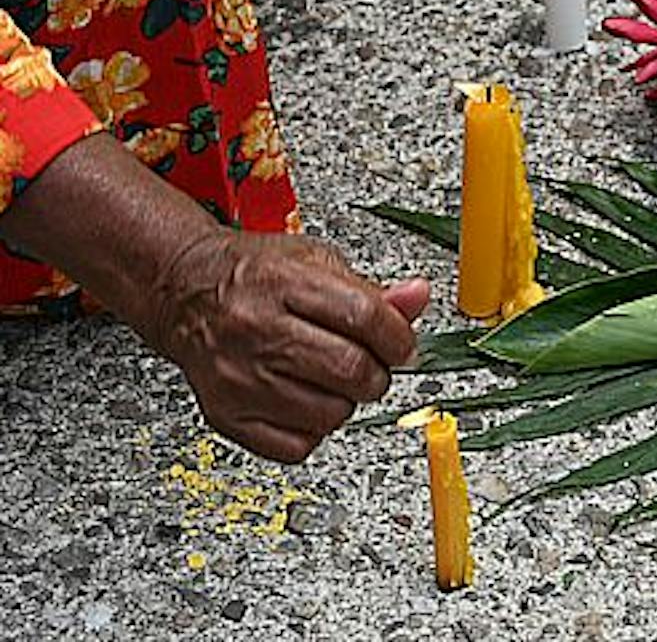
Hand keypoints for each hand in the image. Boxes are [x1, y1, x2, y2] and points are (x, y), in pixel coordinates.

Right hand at [1, 133, 427, 464]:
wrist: (187, 293)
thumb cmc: (255, 275)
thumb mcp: (317, 261)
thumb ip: (372, 289)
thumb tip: (419, 297)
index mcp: (285, 283)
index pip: (363, 316)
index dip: (399, 335)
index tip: (405, 344)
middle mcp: (257, 331)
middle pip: (349, 369)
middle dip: (379, 373)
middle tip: (375, 365)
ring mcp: (238, 378)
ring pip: (328, 414)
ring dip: (349, 402)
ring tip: (338, 379)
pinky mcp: (224, 416)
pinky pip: (294, 446)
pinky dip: (315, 430)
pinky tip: (309, 401)